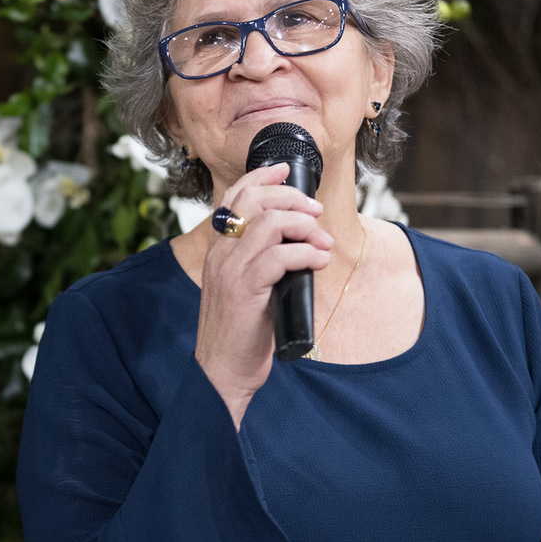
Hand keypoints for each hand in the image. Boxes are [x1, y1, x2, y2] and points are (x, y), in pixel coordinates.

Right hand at [195, 163, 332, 428]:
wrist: (223, 370)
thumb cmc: (240, 332)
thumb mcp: (245, 287)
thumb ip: (261, 262)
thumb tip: (299, 242)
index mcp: (218, 249)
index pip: (234, 197)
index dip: (261, 178)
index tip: (284, 171)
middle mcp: (221, 253)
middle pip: (254, 201)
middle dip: (291, 198)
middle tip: (315, 211)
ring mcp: (231, 270)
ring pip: (270, 224)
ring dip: (305, 226)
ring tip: (322, 242)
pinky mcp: (246, 289)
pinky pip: (280, 256)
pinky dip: (306, 253)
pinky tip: (318, 261)